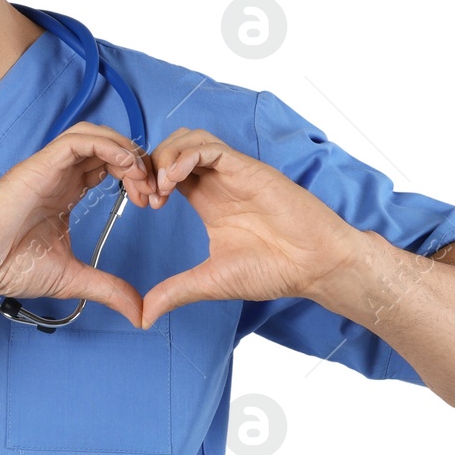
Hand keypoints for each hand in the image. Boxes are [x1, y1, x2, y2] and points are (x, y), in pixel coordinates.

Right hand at [0, 122, 157, 325]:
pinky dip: (106, 145)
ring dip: (124, 150)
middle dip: (137, 163)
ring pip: (94, 135)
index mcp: (64, 192)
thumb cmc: (7, 267)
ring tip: (140, 177)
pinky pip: (78, 140)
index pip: (108, 166)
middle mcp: (58, 175)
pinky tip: (125, 164)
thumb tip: (138, 312)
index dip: (135, 178)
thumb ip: (107, 289)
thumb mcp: (72, 279)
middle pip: (106, 147)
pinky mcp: (39, 165)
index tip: (151, 203)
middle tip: (153, 191)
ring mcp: (48, 167)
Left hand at [138, 127, 363, 328]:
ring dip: (166, 156)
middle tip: (145, 193)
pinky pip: (210, 147)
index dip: (147, 181)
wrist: (314, 265)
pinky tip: (174, 180)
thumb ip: (176, 291)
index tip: (141, 205)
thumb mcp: (211, 281)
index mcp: (207, 200)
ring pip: (189, 139)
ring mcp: (233, 172)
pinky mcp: (248, 169)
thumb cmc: (273, 270)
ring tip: (160, 187)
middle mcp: (218, 181)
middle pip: (173, 147)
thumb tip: (143, 316)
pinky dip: (185, 156)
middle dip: (150, 163)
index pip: (167, 171)